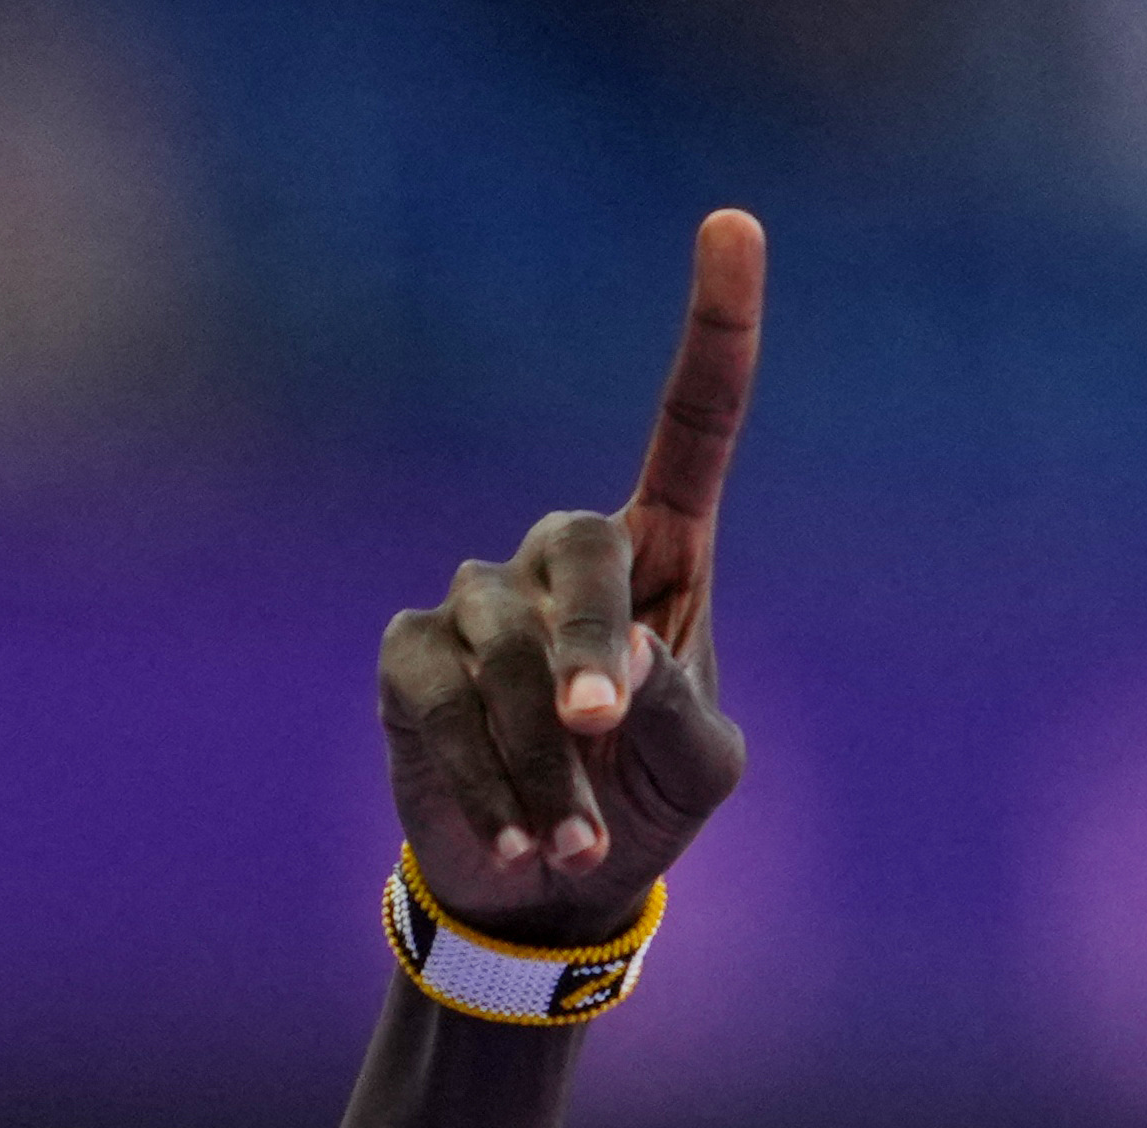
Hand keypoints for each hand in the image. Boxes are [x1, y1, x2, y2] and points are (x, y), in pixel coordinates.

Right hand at [378, 209, 761, 948]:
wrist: (550, 886)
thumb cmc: (644, 801)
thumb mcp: (696, 765)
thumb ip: (675, 705)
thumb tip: (616, 659)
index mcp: (662, 551)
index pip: (693, 422)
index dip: (717, 326)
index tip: (733, 221)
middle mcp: (566, 555)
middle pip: (575, 550)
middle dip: (588, 644)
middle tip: (605, 724)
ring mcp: (479, 601)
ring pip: (500, 645)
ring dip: (545, 755)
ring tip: (576, 845)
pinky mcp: (412, 659)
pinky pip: (440, 701)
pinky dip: (485, 778)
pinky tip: (521, 843)